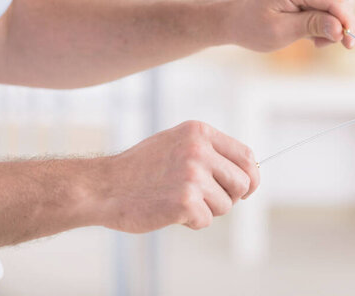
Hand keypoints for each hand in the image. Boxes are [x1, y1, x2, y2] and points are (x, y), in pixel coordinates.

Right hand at [95, 121, 258, 232]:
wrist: (103, 187)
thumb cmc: (141, 168)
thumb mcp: (177, 143)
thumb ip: (210, 151)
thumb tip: (250, 169)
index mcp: (200, 132)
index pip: (247, 155)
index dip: (251, 176)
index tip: (246, 189)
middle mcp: (199, 150)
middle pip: (243, 182)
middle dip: (230, 197)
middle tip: (207, 199)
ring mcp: (192, 175)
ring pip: (226, 204)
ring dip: (207, 210)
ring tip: (179, 201)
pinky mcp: (185, 201)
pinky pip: (206, 220)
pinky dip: (191, 222)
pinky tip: (169, 211)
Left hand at [223, 0, 354, 51]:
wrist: (234, 19)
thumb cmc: (252, 27)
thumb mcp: (281, 32)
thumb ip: (312, 26)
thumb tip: (340, 29)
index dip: (347, 21)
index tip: (350, 43)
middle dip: (338, 24)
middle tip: (322, 45)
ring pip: (335, 2)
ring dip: (330, 24)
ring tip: (311, 40)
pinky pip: (326, 2)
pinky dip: (323, 20)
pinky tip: (308, 32)